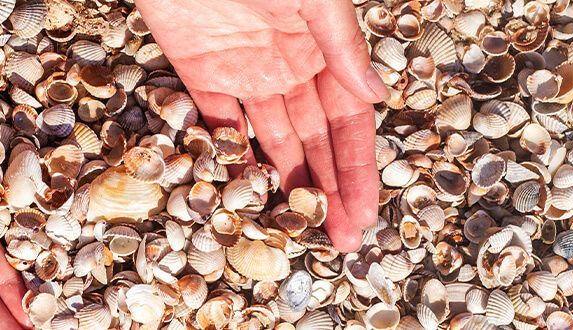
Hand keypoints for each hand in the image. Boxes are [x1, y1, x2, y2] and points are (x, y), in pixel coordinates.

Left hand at [137, 0, 384, 250]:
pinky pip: (214, 122)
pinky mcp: (195, 67)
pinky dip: (229, 155)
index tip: (365, 216)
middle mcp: (289, 65)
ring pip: (270, 140)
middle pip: (314, 140)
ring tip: (298, 231)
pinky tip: (244, 194)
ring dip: (286, 184)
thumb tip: (376, 97)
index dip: (357, 169)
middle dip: (328, 191)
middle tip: (339, 242)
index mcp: (323, 48)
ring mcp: (243, 69)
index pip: (349, 122)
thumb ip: (342, 48)